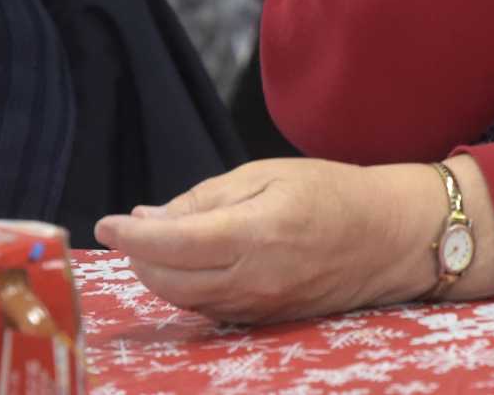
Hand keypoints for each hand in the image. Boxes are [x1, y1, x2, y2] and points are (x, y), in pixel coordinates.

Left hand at [95, 158, 437, 322]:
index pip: (172, 244)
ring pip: (184, 299)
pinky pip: (209, 308)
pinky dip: (187, 287)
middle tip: (132, 230)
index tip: (106, 224)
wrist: (388, 237)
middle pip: (168, 280)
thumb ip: (206, 197)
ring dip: (159, 274)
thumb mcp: (268, 174)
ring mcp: (259, 305)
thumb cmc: (331, 193)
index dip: (130, 236)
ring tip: (158, 244)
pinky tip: (191, 263)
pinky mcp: (265, 319)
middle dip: (139, 256)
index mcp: (256, 233)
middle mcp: (254, 278)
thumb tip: (149, 217)